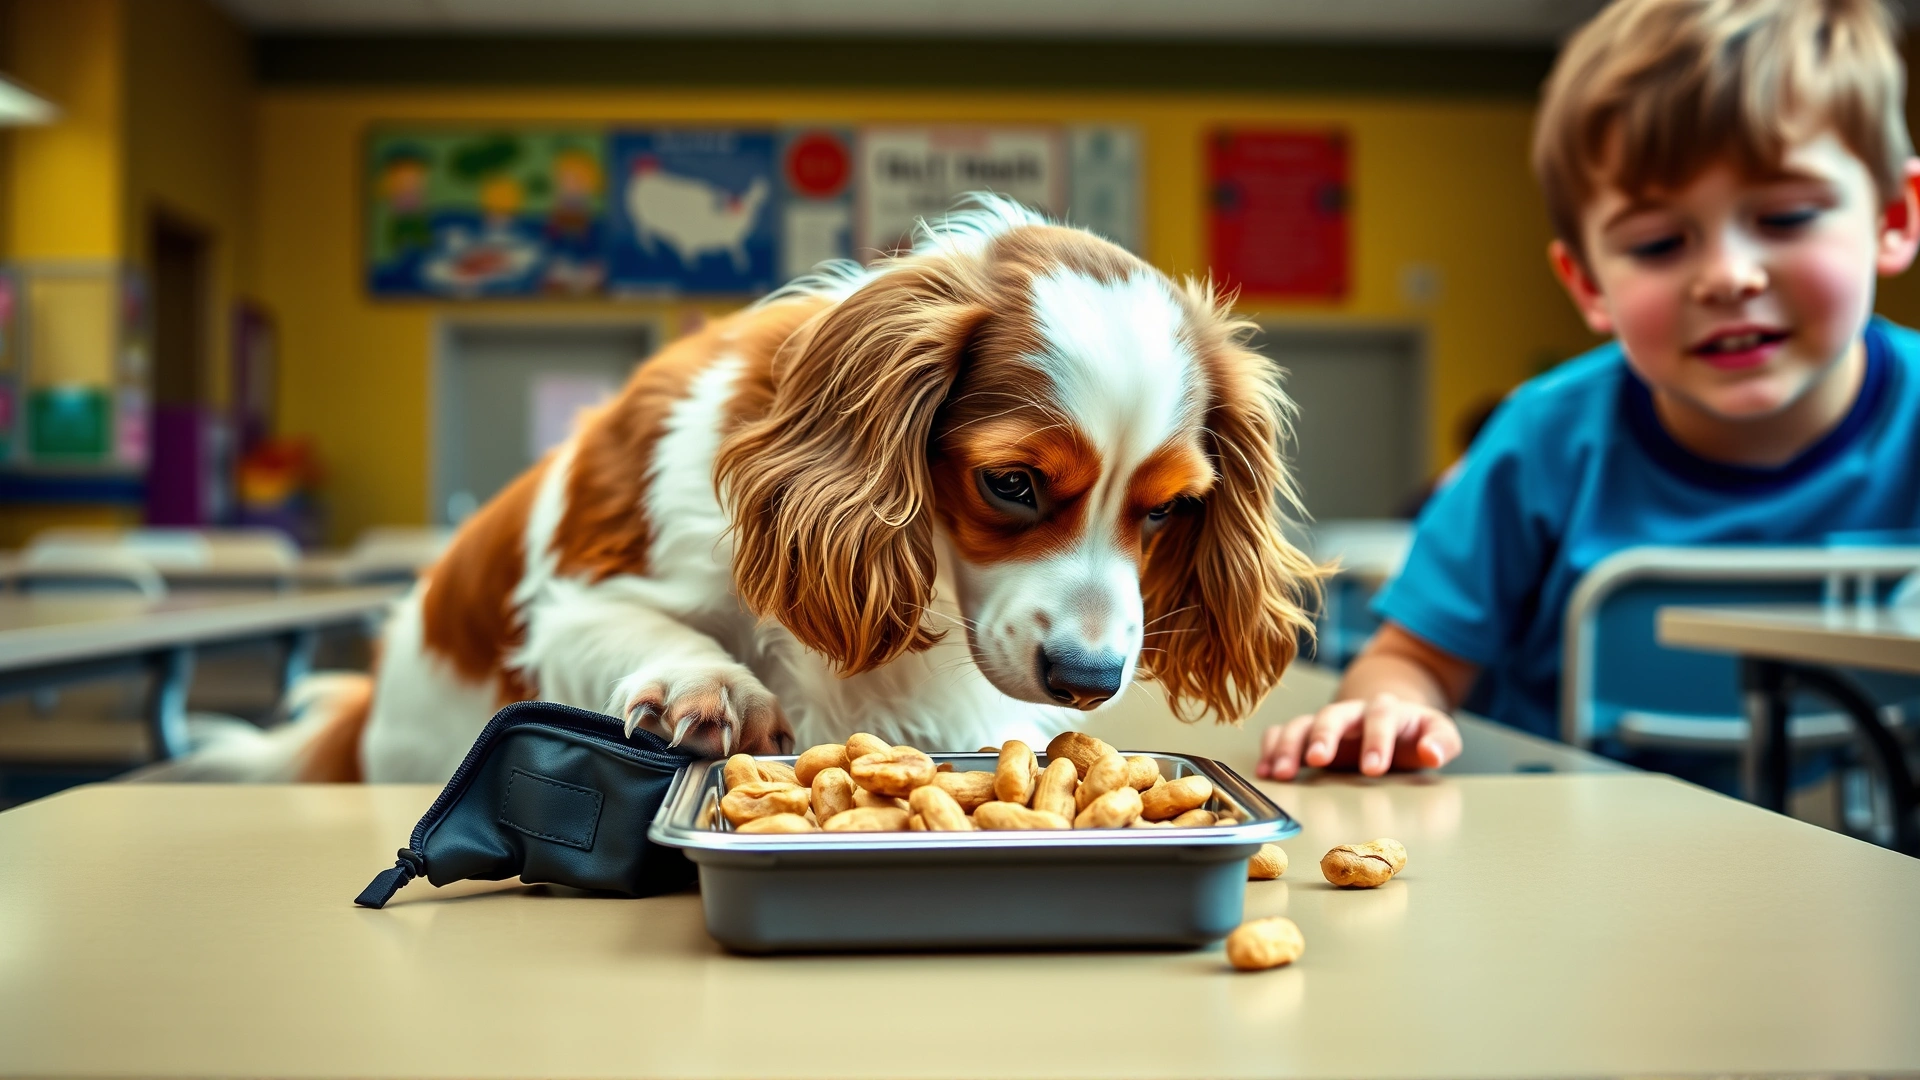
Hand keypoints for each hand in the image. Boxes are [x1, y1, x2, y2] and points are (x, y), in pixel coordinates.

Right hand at [1256, 693, 1461, 779]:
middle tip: (1317, 760)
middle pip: (1333, 715)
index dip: (1377, 741)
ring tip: (1280, 774)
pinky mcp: (1305, 733)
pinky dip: (1270, 749)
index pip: (1381, 717)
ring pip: (1301, 724)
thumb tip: (1431, 754)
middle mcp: (1351, 712)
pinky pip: (1281, 733)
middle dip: (1324, 737)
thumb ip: (1441, 741)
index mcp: (1386, 710)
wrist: (1388, 715)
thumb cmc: (1413, 731)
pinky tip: (1265, 773)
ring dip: (1288, 747)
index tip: (1374, 769)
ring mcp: (1325, 721)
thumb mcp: (1437, 732)